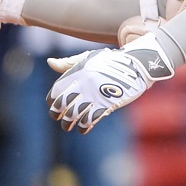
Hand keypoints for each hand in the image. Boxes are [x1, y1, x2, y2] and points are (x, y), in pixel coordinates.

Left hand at [46, 29, 174, 132]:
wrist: (135, 64)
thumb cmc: (109, 61)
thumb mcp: (88, 57)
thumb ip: (68, 63)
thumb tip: (49, 62)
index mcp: (78, 72)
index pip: (57, 89)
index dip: (52, 100)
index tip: (53, 105)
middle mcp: (85, 83)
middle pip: (63, 103)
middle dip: (57, 113)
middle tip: (58, 118)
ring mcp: (96, 94)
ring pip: (75, 114)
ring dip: (69, 123)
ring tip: (68, 126)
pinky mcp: (108, 104)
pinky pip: (91, 118)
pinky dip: (84, 126)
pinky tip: (82, 128)